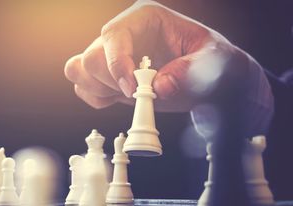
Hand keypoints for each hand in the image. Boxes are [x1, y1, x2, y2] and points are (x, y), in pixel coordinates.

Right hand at [64, 0, 272, 123]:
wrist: (212, 85)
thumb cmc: (213, 66)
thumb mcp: (213, 64)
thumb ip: (189, 72)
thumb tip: (160, 85)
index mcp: (145, 18)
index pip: (113, 35)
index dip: (117, 63)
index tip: (133, 89)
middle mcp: (124, 35)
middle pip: (91, 56)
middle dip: (110, 82)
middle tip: (138, 94)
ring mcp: (113, 56)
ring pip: (79, 69)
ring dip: (99, 89)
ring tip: (130, 95)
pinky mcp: (109, 76)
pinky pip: (84, 87)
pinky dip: (97, 98)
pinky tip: (121, 99)